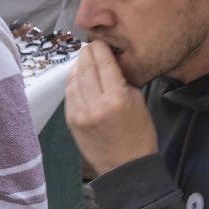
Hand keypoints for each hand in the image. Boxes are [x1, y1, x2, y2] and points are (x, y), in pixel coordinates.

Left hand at [65, 41, 157, 177]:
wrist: (126, 168)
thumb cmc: (139, 134)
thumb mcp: (138, 101)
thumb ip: (122, 79)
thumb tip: (109, 61)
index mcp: (116, 98)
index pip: (103, 62)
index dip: (100, 47)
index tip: (100, 41)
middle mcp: (95, 104)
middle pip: (85, 67)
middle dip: (87, 53)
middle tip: (91, 46)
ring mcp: (80, 114)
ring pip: (73, 79)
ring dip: (78, 66)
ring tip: (84, 60)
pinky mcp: (71, 121)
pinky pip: (69, 94)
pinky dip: (73, 82)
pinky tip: (79, 78)